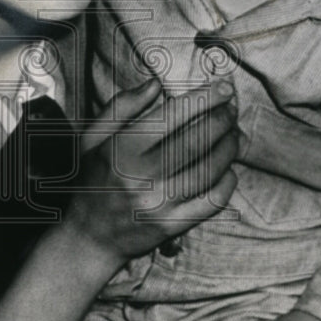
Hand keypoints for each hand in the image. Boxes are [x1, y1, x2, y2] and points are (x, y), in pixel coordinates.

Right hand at [68, 77, 238, 266]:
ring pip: (209, 170)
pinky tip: (228, 169)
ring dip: (230, 147)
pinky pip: (212, 202)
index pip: (171, 116)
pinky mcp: (172, 226)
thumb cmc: (91, 179)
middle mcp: (141, 177)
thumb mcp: (92, 137)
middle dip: (223, 119)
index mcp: (121, 149)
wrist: (86, 237)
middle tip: (233, 108)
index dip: (204, 98)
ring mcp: (159, 204)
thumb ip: (121, 107)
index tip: (225, 87)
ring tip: (234, 134)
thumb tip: (155, 84)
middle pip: (196, 141)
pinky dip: (227, 182)